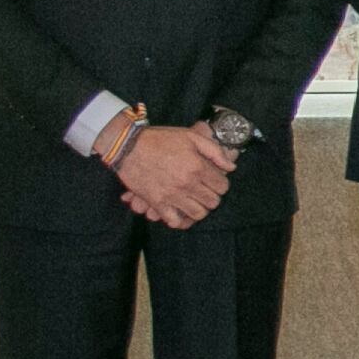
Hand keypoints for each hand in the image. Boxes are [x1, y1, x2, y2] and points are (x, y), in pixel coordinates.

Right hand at [113, 122, 233, 229]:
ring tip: (195, 202)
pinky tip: (181, 212)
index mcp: (197, 167)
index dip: (221, 184)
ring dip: (200, 209)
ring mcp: (172, 195)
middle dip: (212, 197)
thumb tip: (231, 168)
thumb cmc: (160, 139)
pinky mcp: (156, 202)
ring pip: (198, 214)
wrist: (127, 146)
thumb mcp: (191, 137)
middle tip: (205, 191)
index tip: (214, 181)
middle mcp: (187, 183)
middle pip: (213, 202)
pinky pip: (174, 221)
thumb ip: (214, 151)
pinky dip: (181, 220)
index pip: (222, 187)